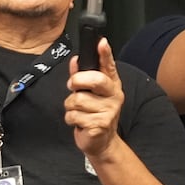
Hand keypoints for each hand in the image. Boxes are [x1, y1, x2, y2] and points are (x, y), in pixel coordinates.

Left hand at [65, 37, 124, 158]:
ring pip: (78, 100)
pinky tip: (79, 122)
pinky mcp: (100, 125)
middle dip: (77, 82)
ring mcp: (109, 111)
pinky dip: (71, 119)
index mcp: (112, 84)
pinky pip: (74, 116)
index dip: (105, 53)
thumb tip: (75, 61)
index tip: (102, 42)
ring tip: (78, 112)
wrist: (101, 142)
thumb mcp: (90, 93)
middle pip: (94, 80)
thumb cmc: (94, 114)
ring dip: (70, 107)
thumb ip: (82, 76)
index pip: (109, 65)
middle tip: (73, 87)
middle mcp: (114, 95)